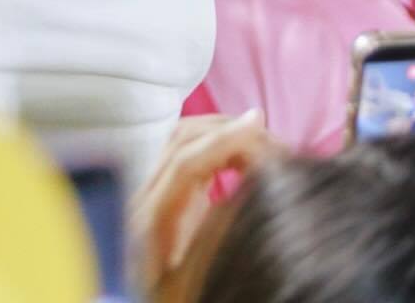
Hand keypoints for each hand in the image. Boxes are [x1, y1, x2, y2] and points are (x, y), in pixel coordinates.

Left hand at [130, 111, 278, 296]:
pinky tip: (242, 158)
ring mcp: (150, 195)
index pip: (185, 161)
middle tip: (270, 137)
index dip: (224, 140)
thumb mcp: (193, 279)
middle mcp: (144, 198)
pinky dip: (217, 149)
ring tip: (262, 143)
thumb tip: (249, 192)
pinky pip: (188, 157)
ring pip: (184, 141)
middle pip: (183, 140)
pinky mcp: (162, 198)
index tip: (260, 128)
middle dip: (228, 129)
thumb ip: (216, 235)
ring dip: (224, 134)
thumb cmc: (173, 298)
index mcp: (150, 219)